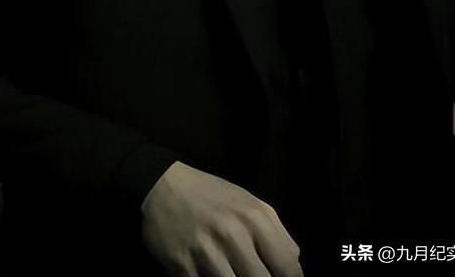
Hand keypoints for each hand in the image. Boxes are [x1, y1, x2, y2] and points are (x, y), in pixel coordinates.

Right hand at [140, 161, 303, 276]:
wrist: (162, 186)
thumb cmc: (211, 196)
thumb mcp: (248, 202)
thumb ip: (275, 233)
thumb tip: (293, 268)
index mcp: (254, 217)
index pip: (288, 267)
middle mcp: (233, 235)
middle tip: (254, 276)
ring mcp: (207, 253)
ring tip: (234, 274)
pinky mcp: (184, 268)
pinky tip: (212, 275)